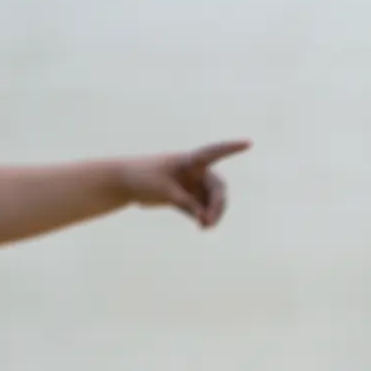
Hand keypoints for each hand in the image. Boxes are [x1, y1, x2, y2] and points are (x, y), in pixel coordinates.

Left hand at [120, 140, 250, 227]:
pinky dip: (203, 217)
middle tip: (209, 222)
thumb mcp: (164, 191)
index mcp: (189, 161)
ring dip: (212, 214)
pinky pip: (201, 208)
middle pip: (217, 188)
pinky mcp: (186, 197)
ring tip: (204, 227)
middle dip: (218, 205)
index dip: (231, 148)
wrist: (123, 182)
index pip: (214, 153)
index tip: (248, 143)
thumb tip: (204, 219)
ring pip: (212, 201)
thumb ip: (186, 204)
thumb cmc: (142, 178)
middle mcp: (195, 171)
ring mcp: (192, 184)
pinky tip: (201, 226)